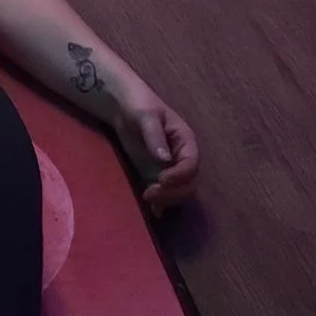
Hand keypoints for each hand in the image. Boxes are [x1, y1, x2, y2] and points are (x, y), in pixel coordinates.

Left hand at [114, 88, 199, 212]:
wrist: (123, 107)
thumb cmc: (138, 105)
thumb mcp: (146, 116)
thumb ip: (155, 136)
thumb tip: (165, 159)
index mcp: (185, 141)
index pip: (192, 164)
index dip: (180, 175)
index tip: (161, 179)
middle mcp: (182, 158)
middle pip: (189, 184)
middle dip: (172, 192)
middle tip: (149, 193)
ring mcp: (170, 169)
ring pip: (179, 192)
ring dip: (167, 200)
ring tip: (146, 197)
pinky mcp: (156, 175)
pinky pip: (165, 194)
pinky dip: (160, 204)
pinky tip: (151, 210)